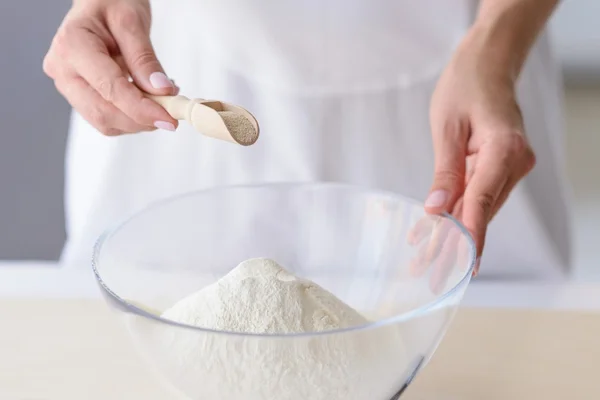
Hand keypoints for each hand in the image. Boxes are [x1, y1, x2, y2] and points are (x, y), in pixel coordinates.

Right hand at [43, 0, 177, 134]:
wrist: (99, 1)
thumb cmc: (111, 2)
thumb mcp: (132, 21)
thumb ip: (144, 58)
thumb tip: (161, 91)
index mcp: (71, 45)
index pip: (109, 89)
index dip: (141, 109)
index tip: (168, 118)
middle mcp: (62, 69)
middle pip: (102, 113)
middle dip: (140, 120)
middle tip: (171, 115)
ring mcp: (67, 85)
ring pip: (104, 121)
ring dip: (137, 121)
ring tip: (161, 101)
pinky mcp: (78, 95)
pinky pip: (106, 118)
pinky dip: (131, 117)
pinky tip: (147, 101)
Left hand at [424, 31, 535, 274]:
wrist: (489, 64)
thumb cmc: (465, 85)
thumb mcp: (447, 128)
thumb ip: (445, 172)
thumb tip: (437, 211)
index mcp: (504, 149)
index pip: (482, 201)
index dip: (469, 237)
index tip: (459, 267)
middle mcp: (515, 162)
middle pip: (481, 212)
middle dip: (454, 245)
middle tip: (430, 275)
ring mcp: (512, 166)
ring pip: (480, 209)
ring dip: (453, 235)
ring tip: (426, 262)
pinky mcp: (503, 167)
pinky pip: (479, 196)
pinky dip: (458, 215)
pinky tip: (435, 235)